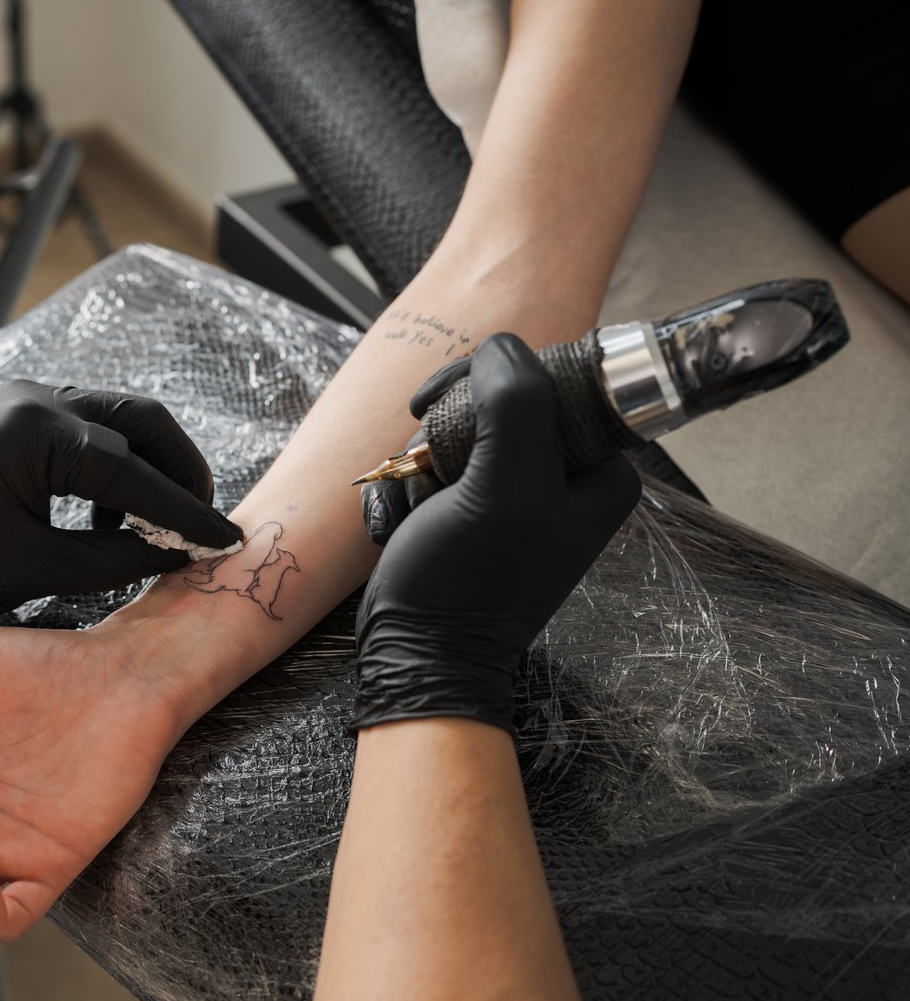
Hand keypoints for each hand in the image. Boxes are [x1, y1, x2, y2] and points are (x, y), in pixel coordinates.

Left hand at [0, 379, 241, 625]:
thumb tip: (173, 554)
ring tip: (153, 527)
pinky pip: (84, 427)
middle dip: (178, 470)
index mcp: (37, 432)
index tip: (222, 541)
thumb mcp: (31, 570)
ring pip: (115, 418)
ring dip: (145, 467)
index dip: (185, 512)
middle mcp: (34, 399)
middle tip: (197, 523)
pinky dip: (110, 465)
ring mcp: (21, 400)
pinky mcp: (12, 414)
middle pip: (141, 418)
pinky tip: (105, 515)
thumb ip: (111, 559)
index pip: (136, 470)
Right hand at [353, 334, 639, 732]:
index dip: (485, 381)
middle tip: (424, 468)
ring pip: (456, 430)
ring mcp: (518, 492)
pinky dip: (407, 488)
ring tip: (412, 509)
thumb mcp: (503, 486)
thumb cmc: (467, 583)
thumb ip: (514, 404)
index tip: (438, 405)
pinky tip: (400, 520)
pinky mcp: (476, 508)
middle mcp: (567, 476)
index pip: (548, 376)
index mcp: (602, 468)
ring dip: (415, 465)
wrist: (419, 654)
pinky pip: (435, 465)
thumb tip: (500, 346)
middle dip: (441, 434)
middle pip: (495, 401)